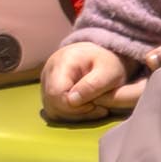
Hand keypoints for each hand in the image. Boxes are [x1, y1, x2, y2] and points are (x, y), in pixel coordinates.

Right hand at [38, 36, 160, 122]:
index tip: (98, 107)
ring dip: (73, 114)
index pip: (57, 94)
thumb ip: (93, 85)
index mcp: (63, 63)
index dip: (76, 106)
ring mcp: (48, 79)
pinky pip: (54, 108)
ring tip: (97, 108)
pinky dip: (70, 112)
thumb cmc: (113, 57)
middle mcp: (50, 70)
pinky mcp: (52, 87)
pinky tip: (89, 107)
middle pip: (52, 104)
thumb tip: (73, 100)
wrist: (106, 47)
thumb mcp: (109, 70)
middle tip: (100, 109)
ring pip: (51, 108)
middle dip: (76, 112)